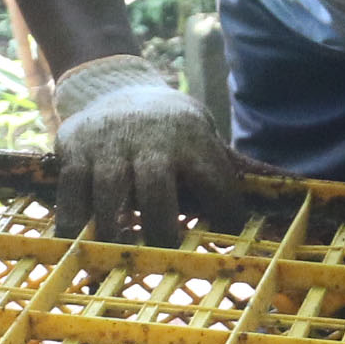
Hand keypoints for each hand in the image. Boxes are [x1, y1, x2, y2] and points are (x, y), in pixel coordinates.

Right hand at [51, 54, 247, 246]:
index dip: (224, 211)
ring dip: (113, 232)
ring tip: (119, 255)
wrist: (117, 87)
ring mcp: (108, 142)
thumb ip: (229, 166)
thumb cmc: (170, 129)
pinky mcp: (75, 147)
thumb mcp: (203, 135)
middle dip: (161, 230)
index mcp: (191, 136)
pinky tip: (80, 243)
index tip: (226, 233)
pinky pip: (70, 191)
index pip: (214, 179)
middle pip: (155, 189)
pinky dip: (72, 222)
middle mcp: (149, 138)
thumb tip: (274, 184)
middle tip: (163, 256)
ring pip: (109, 193)